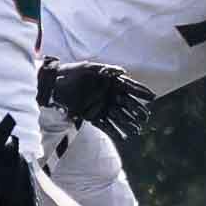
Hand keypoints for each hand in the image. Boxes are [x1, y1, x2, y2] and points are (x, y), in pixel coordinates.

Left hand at [38, 57, 154, 140]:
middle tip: (145, 117)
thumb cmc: (72, 72)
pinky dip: (115, 132)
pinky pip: (106, 126)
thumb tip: (122, 71)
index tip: (153, 97)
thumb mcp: (87, 67)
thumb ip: (105, 69)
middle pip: (127, 104)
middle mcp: (108, 95)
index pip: (129, 87)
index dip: (141, 92)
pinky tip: (124, 137)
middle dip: (137, 111)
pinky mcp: (92, 116)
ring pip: (119, 117)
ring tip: (137, 130)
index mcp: (110, 82)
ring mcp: (101, 106)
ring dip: (128, 123)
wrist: (53, 85)